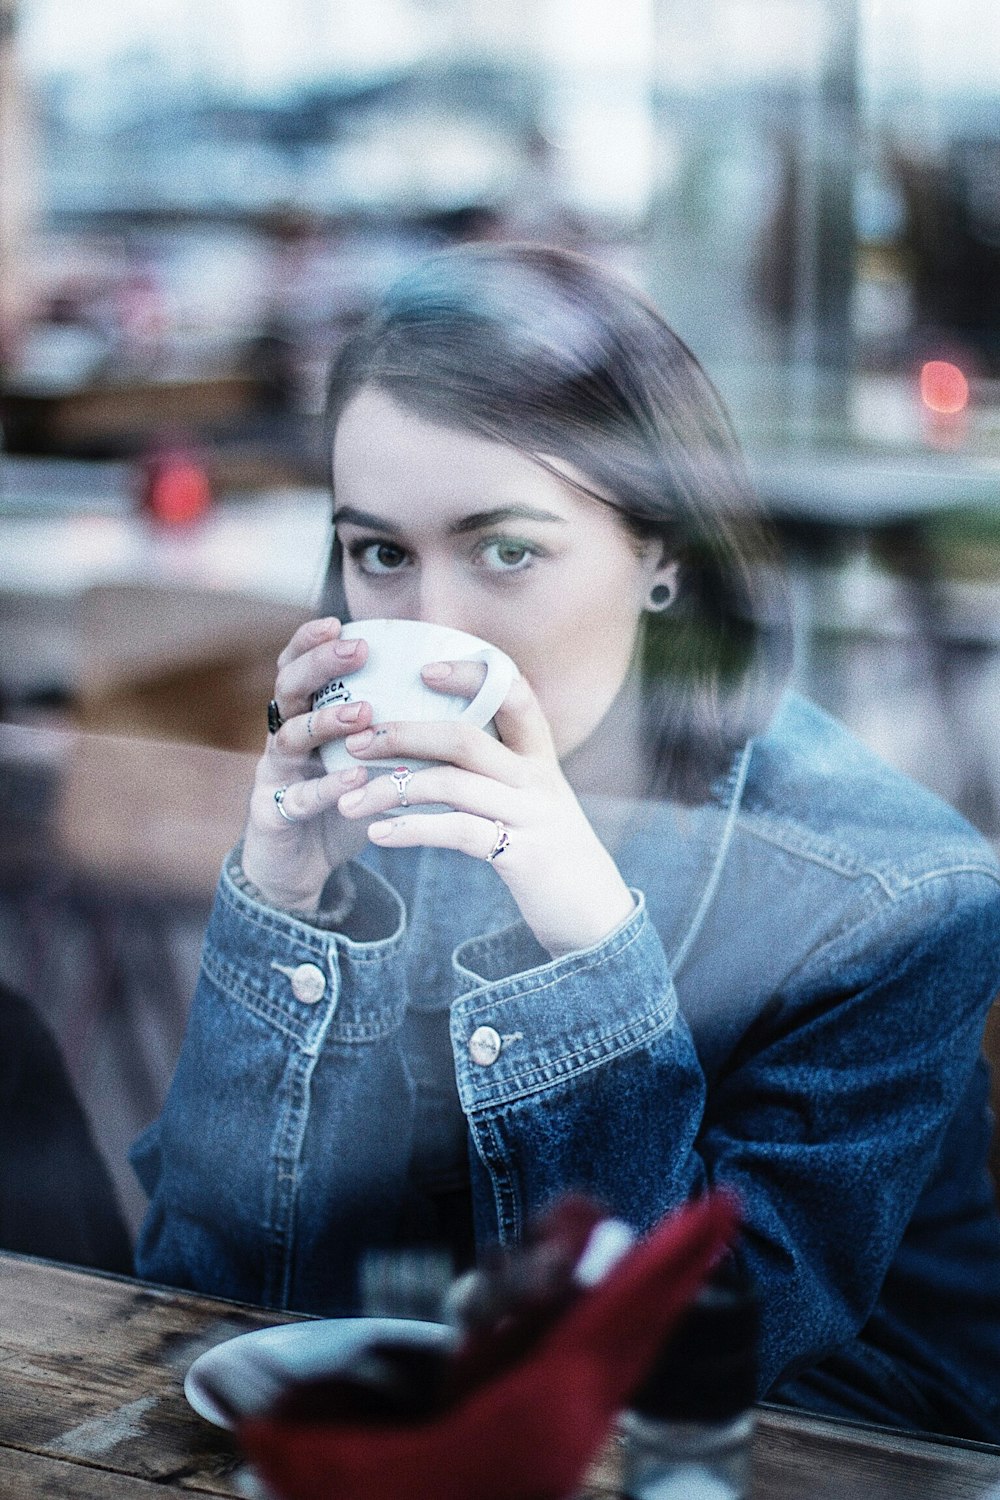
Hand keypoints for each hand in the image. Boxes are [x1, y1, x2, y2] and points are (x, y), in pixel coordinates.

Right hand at [241, 618, 376, 913]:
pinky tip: (355, 779)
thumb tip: (464, 698)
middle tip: (356, 650)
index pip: (300, 666)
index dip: (311, 641)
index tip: (338, 620)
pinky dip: (327, 788)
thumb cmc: (346, 803)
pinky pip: (298, 799)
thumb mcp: (371, 760)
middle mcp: (283, 738)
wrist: (301, 868)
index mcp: (305, 716)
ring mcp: (274, 776)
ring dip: (325, 721)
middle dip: (319, 665)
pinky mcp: (273, 816)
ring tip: (363, 712)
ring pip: (288, 737)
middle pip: (289, 689)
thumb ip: (400, 729)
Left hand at [336, 662, 635, 957]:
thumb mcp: (532, 799)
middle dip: (404, 733)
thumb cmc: (549, 851)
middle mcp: (538, 778)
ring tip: (347, 800)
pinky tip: (379, 834)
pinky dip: (412, 830)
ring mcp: (531, 815)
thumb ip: (497, 769)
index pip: (514, 693)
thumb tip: (434, 742)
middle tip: (355, 739)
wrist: (594, 914)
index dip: (472, 674)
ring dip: (391, 788)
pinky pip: (458, 832)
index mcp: (540, 757)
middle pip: (465, 738)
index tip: (424, 668)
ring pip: (452, 784)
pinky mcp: (521, 855)